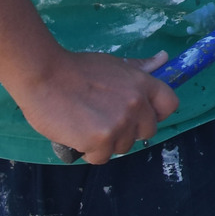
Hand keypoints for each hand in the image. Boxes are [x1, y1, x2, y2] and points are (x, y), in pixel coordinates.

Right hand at [13, 49, 179, 164]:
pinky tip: (76, 134)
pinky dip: (88, 151)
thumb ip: (138, 68)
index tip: (139, 115)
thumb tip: (164, 58)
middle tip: (104, 120)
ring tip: (86, 124)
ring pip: (122, 147)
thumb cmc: (75, 69)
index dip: (155, 114)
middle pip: (147, 132)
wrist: (43, 75)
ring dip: (106, 142)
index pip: (170, 105)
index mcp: (143, 83)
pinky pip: (101, 157)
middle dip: (128, 131)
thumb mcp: (113, 64)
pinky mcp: (100, 140)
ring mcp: (120, 123)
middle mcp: (137, 104)